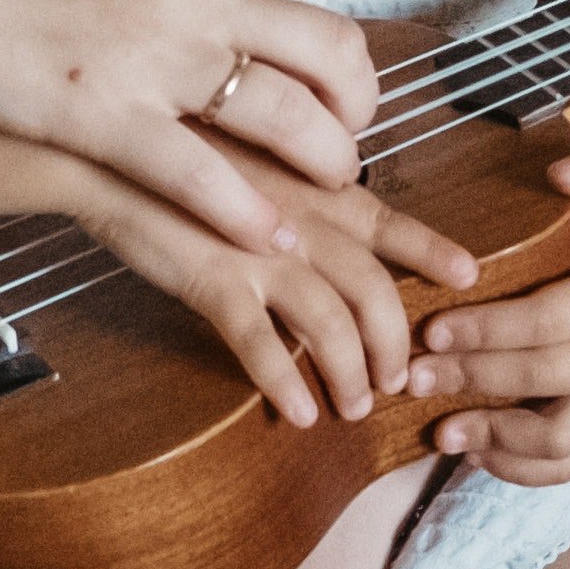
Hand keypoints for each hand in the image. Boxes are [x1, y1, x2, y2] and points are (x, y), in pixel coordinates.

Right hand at [0, 0, 389, 250]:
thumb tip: (180, 6)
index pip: (296, 13)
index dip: (324, 74)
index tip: (322, 110)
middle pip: (328, 57)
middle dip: (351, 120)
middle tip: (342, 164)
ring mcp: (150, 49)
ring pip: (285, 116)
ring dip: (318, 169)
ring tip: (321, 213)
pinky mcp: (95, 109)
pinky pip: (200, 172)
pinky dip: (247, 213)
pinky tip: (265, 245)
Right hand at [77, 137, 484, 427]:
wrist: (101, 155)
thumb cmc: (171, 162)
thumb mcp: (248, 166)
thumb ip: (291, 198)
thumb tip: (317, 235)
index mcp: (311, 186)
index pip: (388, 219)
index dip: (431, 248)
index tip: (468, 275)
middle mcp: (300, 217)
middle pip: (374, 290)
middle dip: (393, 343)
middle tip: (397, 381)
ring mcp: (260, 249)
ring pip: (332, 324)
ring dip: (349, 374)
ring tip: (352, 407)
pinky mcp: (213, 279)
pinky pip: (263, 343)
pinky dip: (285, 382)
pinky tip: (296, 414)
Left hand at [407, 136, 569, 484]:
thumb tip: (559, 170)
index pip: (547, 321)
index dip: (488, 330)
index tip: (433, 329)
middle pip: (541, 378)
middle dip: (472, 380)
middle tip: (412, 378)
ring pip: (560, 439)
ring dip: (496, 442)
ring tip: (441, 433)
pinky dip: (526, 472)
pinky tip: (479, 457)